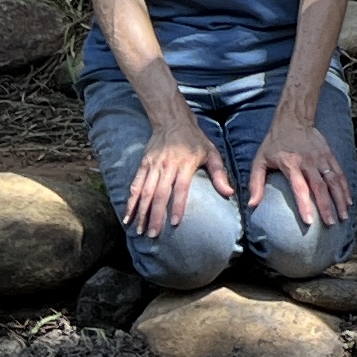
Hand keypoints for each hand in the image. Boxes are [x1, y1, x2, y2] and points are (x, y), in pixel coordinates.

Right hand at [124, 115, 232, 236]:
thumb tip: (229, 193)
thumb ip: (219, 174)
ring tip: (140, 230)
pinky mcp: (143, 165)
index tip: (174, 223)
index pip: (180, 188)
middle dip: (155, 216)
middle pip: (160, 194)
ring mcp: (153, 165)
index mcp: (184, 164)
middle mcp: (167, 166)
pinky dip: (130, 201)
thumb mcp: (211, 153)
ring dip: (141, 212)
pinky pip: (135, 185)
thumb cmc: (195, 140)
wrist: (172, 121)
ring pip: (144, 192)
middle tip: (154, 235)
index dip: (177, 206)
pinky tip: (128, 216)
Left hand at [248, 107, 351, 231]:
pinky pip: (340, 173)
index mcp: (290, 164)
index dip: (305, 205)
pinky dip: (346, 188)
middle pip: (321, 187)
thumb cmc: (274, 143)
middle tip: (331, 224)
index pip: (300, 188)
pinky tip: (349, 201)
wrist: (293, 119)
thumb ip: (255, 183)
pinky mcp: (330, 155)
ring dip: (340, 199)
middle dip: (327, 207)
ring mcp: (321, 158)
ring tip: (343, 216)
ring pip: (334, 181)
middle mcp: (308, 161)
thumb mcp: (259, 161)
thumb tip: (251, 205)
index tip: (310, 222)